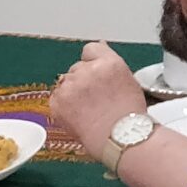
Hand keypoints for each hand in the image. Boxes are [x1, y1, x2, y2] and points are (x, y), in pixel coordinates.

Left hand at [49, 42, 146, 160]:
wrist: (120, 137)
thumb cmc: (129, 114)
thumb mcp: (128, 80)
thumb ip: (111, 64)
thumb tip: (100, 48)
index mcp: (109, 63)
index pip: (91, 49)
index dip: (93, 61)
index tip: (96, 71)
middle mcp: (88, 71)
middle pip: (78, 67)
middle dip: (83, 79)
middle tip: (95, 97)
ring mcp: (70, 86)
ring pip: (66, 82)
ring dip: (72, 92)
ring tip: (88, 109)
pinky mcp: (57, 102)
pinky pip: (57, 97)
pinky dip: (64, 105)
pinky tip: (78, 115)